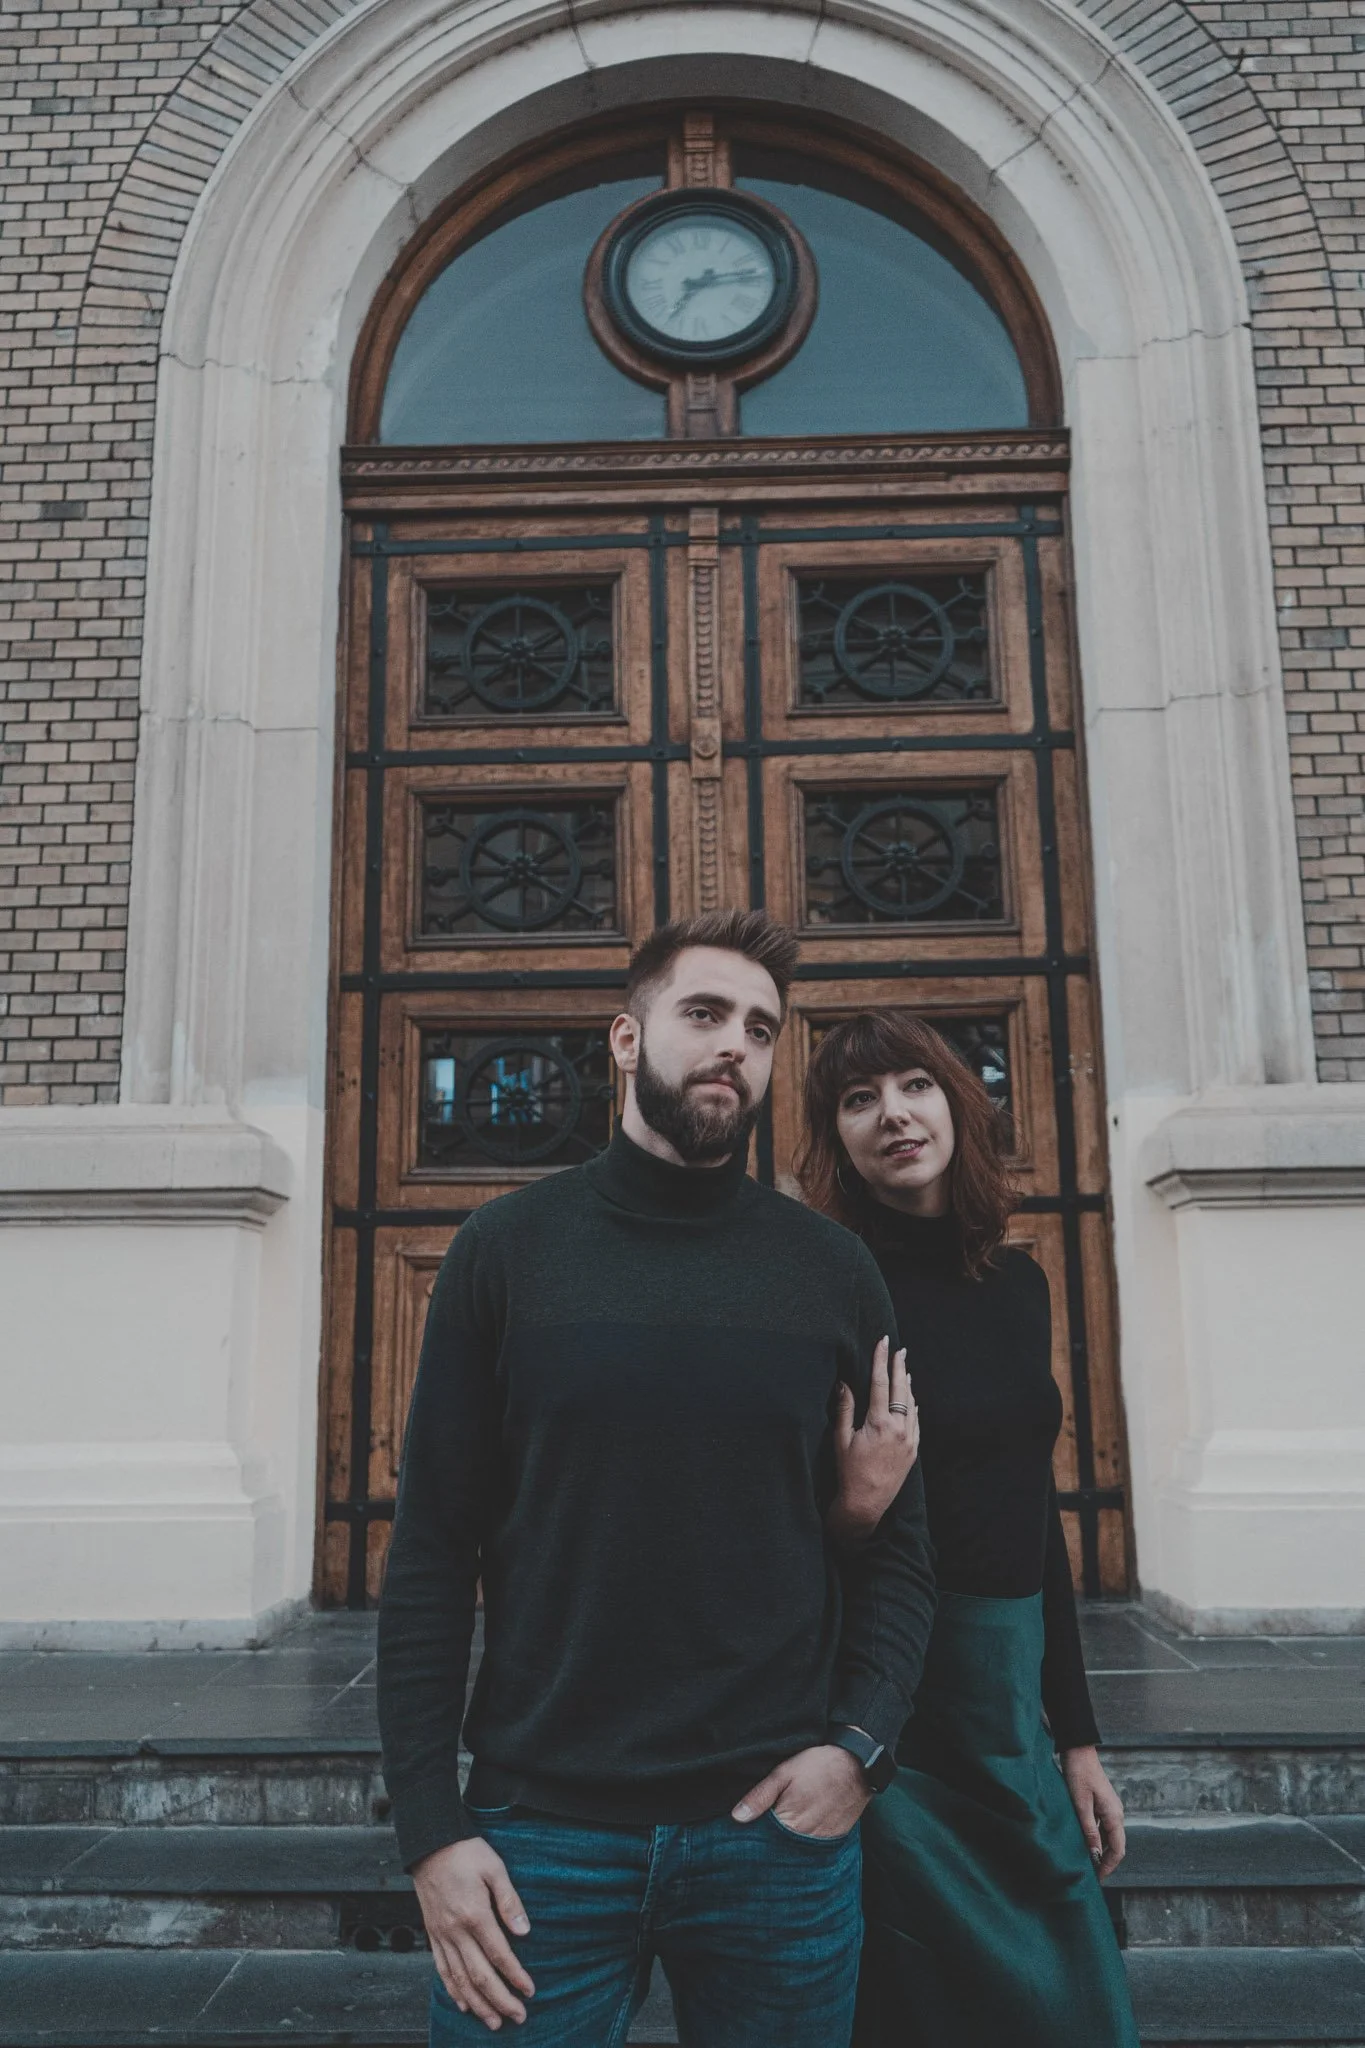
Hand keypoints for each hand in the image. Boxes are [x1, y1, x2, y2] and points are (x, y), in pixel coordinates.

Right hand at [411, 1837, 534, 2030]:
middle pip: (479, 1975)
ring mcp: (441, 1934)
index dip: (515, 1976)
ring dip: (478, 2003)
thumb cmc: (466, 1852)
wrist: (430, 1844)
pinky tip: (464, 2004)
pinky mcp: (432, 1934)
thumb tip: (524, 1932)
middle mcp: (456, 1930)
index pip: (499, 1954)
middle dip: (500, 2000)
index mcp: (474, 1914)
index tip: (530, 1991)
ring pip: (459, 1979)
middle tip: (518, 2017)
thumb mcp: (494, 1867)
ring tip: (494, 2021)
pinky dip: (453, 1990)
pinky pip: (441, 1969)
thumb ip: (509, 1901)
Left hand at [732, 1744, 869, 1838]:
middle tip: (763, 1830)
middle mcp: (805, 1838)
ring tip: (782, 1831)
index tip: (744, 1832)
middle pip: (778, 1849)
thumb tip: (737, 1817)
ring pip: (796, 1850)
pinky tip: (800, 1831)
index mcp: (789, 1821)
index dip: (753, 1834)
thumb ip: (760, 1796)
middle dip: (768, 1843)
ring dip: (786, 1844)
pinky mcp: (834, 1839)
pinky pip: (814, 1848)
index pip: (762, 1839)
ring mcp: (821, 1841)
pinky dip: (804, 1842)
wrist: (858, 1764)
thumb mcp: (784, 1773)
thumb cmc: (818, 1765)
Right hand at [827, 1336, 917, 1542]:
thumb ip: (845, 1409)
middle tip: (899, 1350)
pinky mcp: (913, 1450)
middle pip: (900, 1389)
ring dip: (907, 1385)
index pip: (880, 1383)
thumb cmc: (849, 1471)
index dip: (881, 1360)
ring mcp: (909, 1439)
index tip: (883, 1343)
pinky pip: (916, 1421)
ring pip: (911, 1404)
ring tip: (904, 1369)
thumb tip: (843, 1383)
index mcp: (879, 1423)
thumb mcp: (841, 1439)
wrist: (867, 1502)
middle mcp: (898, 1428)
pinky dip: (913, 1406)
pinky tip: (911, 1398)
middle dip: (899, 1367)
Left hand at [1061, 1746, 1125, 1877]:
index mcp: (1114, 1815)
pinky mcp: (1104, 1803)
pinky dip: (1097, 1837)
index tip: (1098, 1878)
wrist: (1079, 1750)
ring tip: (1087, 1861)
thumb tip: (1094, 1854)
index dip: (1108, 1866)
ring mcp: (1111, 1808)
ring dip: (1101, 1849)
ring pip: (1110, 1836)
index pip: (1118, 1849)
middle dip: (1105, 1860)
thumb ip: (1089, 1830)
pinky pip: (1104, 1826)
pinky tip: (1085, 1841)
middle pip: (1116, 1845)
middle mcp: (1116, 1813)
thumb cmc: (1078, 1775)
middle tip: (1092, 1874)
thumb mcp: (1081, 1805)